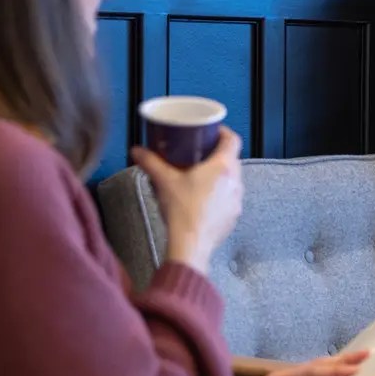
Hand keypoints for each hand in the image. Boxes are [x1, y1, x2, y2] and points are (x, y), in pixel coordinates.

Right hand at [132, 126, 243, 275]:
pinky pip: (229, 198)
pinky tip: (204, 199)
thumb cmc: (182, 212)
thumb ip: (150, 163)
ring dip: (219, 176)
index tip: (212, 131)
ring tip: (200, 176)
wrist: (191, 244)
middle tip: (200, 153)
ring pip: (231, 179)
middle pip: (232, 159)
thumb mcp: (164, 181)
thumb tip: (138, 151)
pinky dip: (219, 195)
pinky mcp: (233, 216)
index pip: (232, 140)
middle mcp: (235, 181)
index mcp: (223, 167)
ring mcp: (236, 200)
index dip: (223, 132)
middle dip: (217, 154)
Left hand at [261, 351, 368, 375]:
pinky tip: (339, 375)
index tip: (355, 370)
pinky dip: (326, 375)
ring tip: (359, 359)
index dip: (334, 370)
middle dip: (342, 360)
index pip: (311, 372)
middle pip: (316, 365)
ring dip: (337, 366)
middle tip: (367, 354)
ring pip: (314, 370)